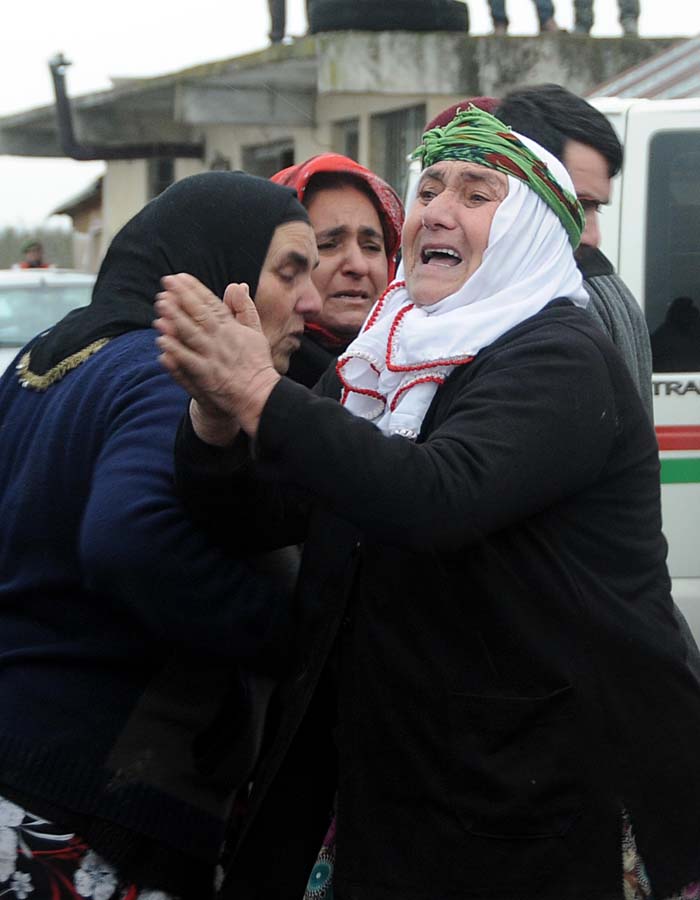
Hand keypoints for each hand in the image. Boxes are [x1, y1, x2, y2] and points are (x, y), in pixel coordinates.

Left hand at [154, 274, 279, 439]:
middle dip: (182, 296)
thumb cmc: (256, 364)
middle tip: (167, 282)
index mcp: (232, 328)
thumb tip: (238, 285)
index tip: (180, 277)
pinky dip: (175, 350)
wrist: (260, 396)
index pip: (211, 303)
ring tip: (161, 304)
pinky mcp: (205, 376)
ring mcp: (212, 358)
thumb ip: (245, 308)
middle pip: (199, 314)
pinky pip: (187, 361)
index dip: (195, 288)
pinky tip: (162, 340)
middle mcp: (221, 340)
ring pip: (191, 334)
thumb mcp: (256, 332)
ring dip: (175, 318)